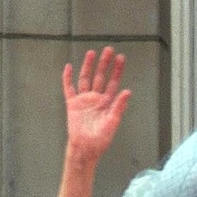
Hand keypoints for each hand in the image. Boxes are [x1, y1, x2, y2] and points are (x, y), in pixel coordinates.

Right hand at [62, 46, 130, 162]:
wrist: (86, 147)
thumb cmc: (101, 139)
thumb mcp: (113, 122)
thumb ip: (119, 106)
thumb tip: (128, 91)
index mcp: (108, 103)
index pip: (114, 82)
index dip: (117, 70)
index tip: (121, 58)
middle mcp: (96, 98)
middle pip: (100, 76)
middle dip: (105, 63)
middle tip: (109, 49)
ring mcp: (84, 100)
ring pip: (86, 78)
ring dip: (88, 66)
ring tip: (91, 53)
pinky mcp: (72, 104)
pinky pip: (69, 88)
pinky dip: (68, 78)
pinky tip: (69, 67)